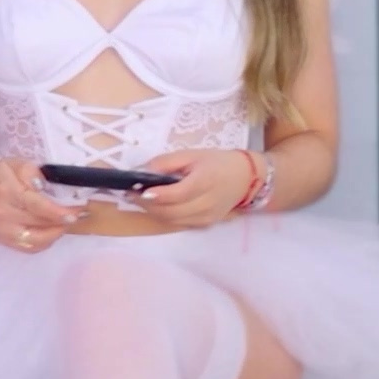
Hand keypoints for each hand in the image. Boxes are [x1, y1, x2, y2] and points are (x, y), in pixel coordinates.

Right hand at [0, 155, 79, 252]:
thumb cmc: (0, 173)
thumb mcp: (16, 163)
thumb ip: (34, 172)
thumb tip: (49, 188)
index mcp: (6, 190)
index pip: (37, 206)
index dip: (59, 211)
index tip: (77, 211)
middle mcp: (2, 213)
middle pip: (39, 223)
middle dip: (63, 221)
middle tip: (78, 213)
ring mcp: (1, 230)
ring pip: (37, 240)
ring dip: (56, 232)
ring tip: (66, 222)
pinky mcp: (2, 240)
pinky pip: (30, 247)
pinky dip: (45, 241)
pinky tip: (53, 230)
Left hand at [132, 149, 257, 229]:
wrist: (246, 178)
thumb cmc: (217, 162)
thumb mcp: (193, 154)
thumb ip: (167, 162)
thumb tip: (142, 170)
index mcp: (206, 181)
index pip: (178, 194)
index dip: (157, 195)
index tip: (137, 190)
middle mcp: (207, 203)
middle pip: (171, 211)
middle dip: (148, 205)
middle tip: (131, 194)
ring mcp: (207, 217)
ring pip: (172, 221)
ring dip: (153, 212)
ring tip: (140, 199)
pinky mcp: (205, 224)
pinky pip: (179, 223)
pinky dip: (164, 216)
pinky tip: (157, 206)